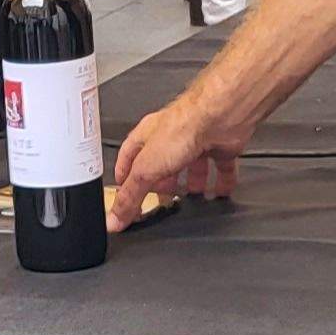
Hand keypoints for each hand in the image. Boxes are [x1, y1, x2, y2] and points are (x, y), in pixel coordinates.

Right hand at [107, 94, 247, 229]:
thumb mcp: (146, 170)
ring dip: (192, 184)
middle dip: (162, 184)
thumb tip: (114, 218)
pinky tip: (219, 191)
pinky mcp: (219, 146)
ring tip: (192, 198)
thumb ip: (130, 196)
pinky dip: (221, 181)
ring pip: (192, 166)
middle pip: (162, 164)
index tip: (126, 198)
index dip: (126, 179)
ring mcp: (196, 141)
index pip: (128, 159)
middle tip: (162, 200)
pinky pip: (221, 167)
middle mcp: (171, 138)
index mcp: (146, 137)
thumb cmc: (182, 128)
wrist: (219, 116)